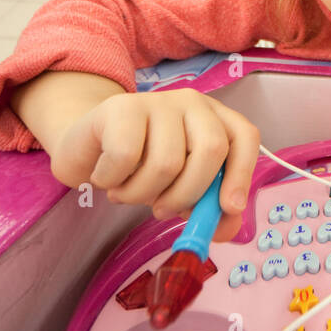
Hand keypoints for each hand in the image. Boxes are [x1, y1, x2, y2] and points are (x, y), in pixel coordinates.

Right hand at [51, 88, 260, 241]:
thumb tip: (226, 229)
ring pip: (166, 162)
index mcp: (215, 119)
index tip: (228, 208)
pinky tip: (106, 178)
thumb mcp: (180, 190)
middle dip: (187, 195)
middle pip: (210, 150)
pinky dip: (113, 181)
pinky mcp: (121, 107)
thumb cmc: (142, 168)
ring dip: (141, 195)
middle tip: (161, 212)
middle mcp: (192, 103)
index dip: (241, 174)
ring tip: (126, 193)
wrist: (86, 149)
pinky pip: (125, 157)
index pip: (244, 137)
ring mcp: (157, 100)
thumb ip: (208, 208)